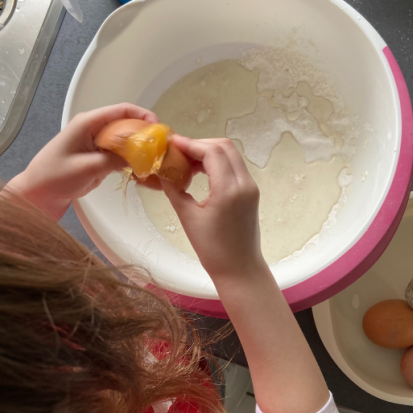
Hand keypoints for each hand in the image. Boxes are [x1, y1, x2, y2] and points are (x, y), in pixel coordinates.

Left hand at [7, 103, 159, 219]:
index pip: (121, 110)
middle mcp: (93, 129)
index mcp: (88, 123)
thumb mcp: (88, 167)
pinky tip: (142, 169)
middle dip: (145, 133)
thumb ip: (115, 158)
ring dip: (139, 148)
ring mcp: (95, 145)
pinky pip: (118, 154)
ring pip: (124, 140)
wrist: (37, 196)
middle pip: (126, 124)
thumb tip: (141, 155)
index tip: (159, 128)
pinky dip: (131, 160)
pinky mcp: (96, 159)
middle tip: (163, 147)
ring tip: (157, 159)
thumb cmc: (55, 177)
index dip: (142, 115)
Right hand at [162, 136, 264, 280]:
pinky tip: (200, 171)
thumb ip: (175, 190)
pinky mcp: (250, 192)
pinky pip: (234, 167)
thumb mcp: (188, 218)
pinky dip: (217, 163)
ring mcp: (250, 187)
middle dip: (199, 144)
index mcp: (229, 189)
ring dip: (209, 152)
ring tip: (186, 161)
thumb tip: (162, 172)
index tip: (171, 144)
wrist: (239, 269)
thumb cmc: (213, 249)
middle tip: (178, 152)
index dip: (190, 144)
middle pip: (224, 147)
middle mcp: (244, 183)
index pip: (211, 151)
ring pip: (230, 155)